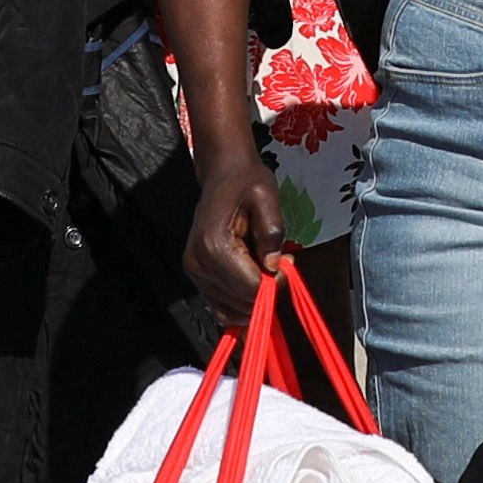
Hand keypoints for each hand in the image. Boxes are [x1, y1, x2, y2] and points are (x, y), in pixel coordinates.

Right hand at [183, 148, 285, 328]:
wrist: (223, 174)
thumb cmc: (246, 182)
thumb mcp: (267, 197)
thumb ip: (271, 233)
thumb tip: (274, 267)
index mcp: (214, 246)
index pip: (251, 288)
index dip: (277, 282)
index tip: (288, 260)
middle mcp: (199, 263)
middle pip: (242, 301)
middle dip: (266, 288)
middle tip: (279, 260)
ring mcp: (194, 272)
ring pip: (232, 309)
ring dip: (254, 296)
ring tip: (264, 265)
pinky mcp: (196, 275)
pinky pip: (220, 307)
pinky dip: (240, 303)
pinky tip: (252, 280)